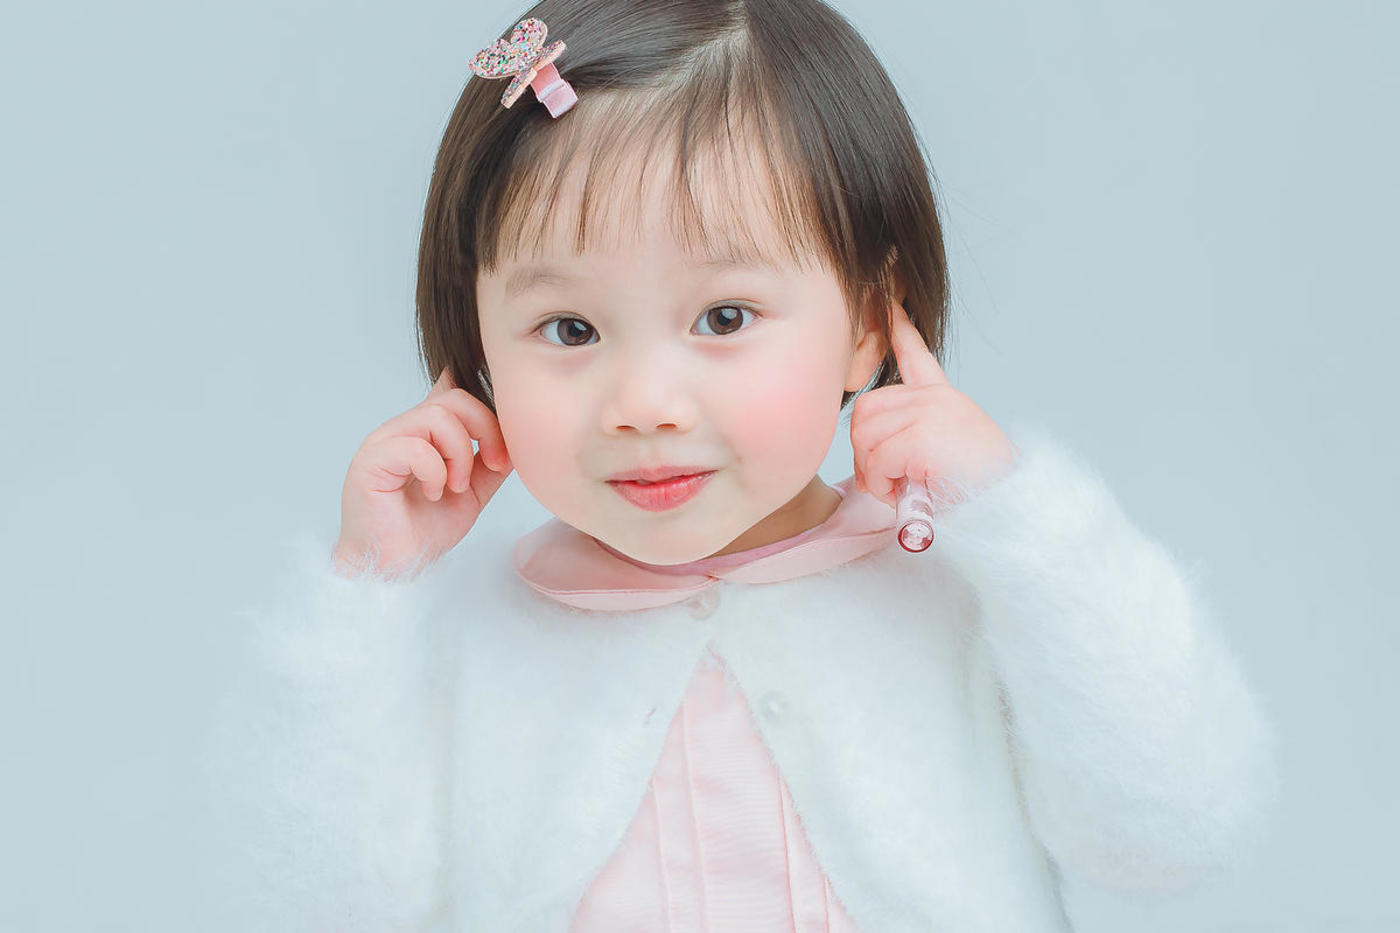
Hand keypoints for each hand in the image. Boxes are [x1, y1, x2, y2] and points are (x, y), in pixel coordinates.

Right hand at [333, 367, 512, 578]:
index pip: (452, 387)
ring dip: (460, 455)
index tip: (502, 444)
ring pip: (437, 416)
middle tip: (495, 466)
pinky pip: (415, 446)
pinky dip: (435, 472)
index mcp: (426, 432)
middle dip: (487, 430)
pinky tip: (433, 493)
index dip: (484, 399)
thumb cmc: (423, 531)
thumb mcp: (473, 491)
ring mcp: (384, 441)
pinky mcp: (370, 461)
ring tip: (456, 487)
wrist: (394, 568)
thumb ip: (490, 462)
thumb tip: (515, 439)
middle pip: (455, 398)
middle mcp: (403, 429)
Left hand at [849, 303, 1016, 509]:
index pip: (916, 355)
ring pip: (864, 436)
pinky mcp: (921, 436)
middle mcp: (935, 399)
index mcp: (944, 399)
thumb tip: (868, 460)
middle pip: (865, 409)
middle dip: (862, 448)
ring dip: (870, 472)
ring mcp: (928, 413)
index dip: (899, 330)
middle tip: (879, 479)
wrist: (1008, 502)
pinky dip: (879, 485)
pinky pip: (876, 460)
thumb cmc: (978, 487)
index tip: (890, 306)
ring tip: (895, 489)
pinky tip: (900, 494)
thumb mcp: (948, 451)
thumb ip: (913, 440)